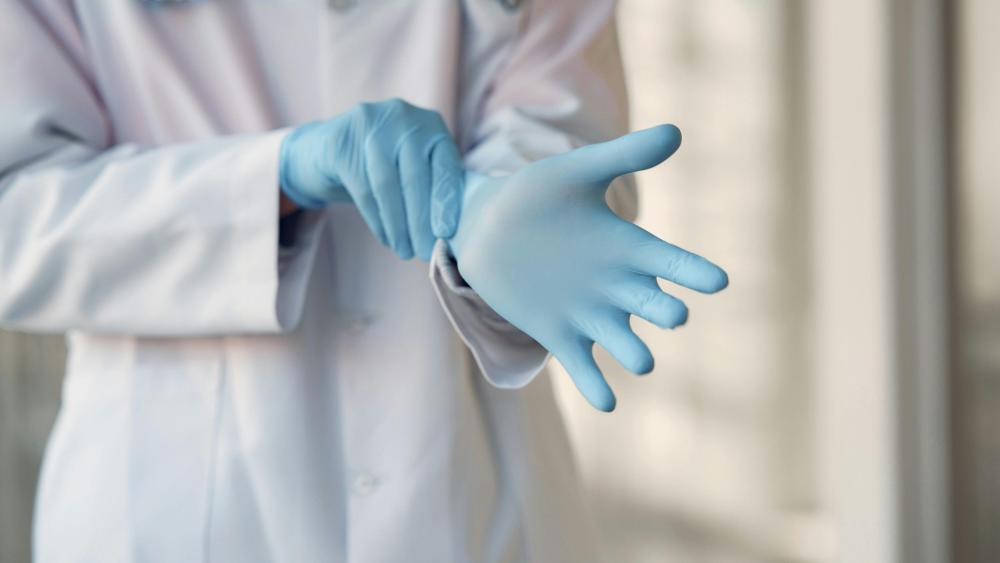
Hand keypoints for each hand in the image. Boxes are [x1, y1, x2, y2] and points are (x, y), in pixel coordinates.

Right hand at [279, 98, 462, 259]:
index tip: (446, 233)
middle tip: (424, 252)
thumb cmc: (385, 166)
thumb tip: (452, 233)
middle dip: (421, 221)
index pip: (445, 164)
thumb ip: (435, 185)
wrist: (329, 150)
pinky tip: (386, 238)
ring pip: (387, 185)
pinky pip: (363, 189)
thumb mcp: (414, 165)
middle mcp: (403, 118)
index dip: (446, 200)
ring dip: (398, 225)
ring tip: (404, 251)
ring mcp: (370, 125)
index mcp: (431, 124)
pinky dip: (377, 220)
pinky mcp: (341, 142)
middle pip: (415, 177)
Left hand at [447, 125, 728, 410]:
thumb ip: (622, 156)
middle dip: (666, 312)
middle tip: (673, 313)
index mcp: (626, 248)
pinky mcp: (559, 335)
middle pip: (655, 307)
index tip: (717, 280)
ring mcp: (589, 314)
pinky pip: (585, 369)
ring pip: (625, 343)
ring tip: (641, 359)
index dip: (694, 272)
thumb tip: (677, 131)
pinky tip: (607, 402)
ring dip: (635, 353)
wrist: (485, 228)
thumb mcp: (575, 172)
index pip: (671, 262)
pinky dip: (597, 387)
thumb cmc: (534, 195)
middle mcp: (616, 286)